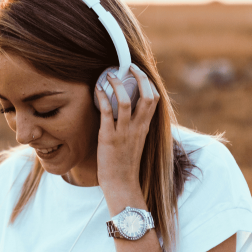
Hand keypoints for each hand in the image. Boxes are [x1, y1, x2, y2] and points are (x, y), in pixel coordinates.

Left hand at [93, 65, 160, 203]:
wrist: (121, 184)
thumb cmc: (126, 165)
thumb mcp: (136, 142)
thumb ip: (136, 127)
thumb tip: (129, 112)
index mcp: (145, 127)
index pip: (154, 100)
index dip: (148, 83)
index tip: (139, 73)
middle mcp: (138, 127)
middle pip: (147, 96)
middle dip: (139, 77)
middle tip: (128, 66)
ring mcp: (124, 132)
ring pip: (126, 101)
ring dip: (117, 84)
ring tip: (109, 74)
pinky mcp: (109, 137)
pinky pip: (107, 112)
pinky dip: (102, 97)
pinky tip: (96, 89)